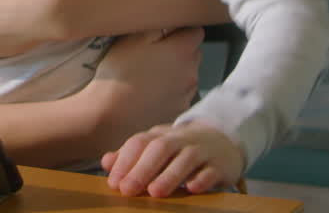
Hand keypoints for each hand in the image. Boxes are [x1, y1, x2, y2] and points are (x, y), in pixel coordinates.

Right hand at [76, 27, 203, 153]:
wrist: (110, 114)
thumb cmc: (119, 73)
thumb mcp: (133, 38)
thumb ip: (158, 23)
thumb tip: (172, 17)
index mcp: (182, 50)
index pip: (196, 31)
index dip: (181, 29)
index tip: (165, 33)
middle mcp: (192, 72)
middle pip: (194, 53)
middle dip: (179, 50)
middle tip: (154, 54)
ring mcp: (187, 94)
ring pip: (188, 74)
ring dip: (176, 72)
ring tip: (150, 76)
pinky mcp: (179, 111)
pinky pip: (180, 94)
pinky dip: (171, 91)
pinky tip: (151, 93)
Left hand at [101, 120, 245, 197]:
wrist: (222, 140)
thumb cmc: (179, 149)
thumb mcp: (155, 147)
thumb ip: (131, 155)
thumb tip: (106, 163)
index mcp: (160, 136)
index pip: (139, 143)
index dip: (125, 161)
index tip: (114, 183)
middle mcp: (180, 140)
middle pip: (160, 148)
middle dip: (142, 169)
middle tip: (128, 190)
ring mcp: (202, 150)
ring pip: (185, 159)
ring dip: (169, 175)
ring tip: (155, 192)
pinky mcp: (220, 165)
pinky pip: (211, 170)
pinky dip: (201, 179)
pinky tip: (191, 189)